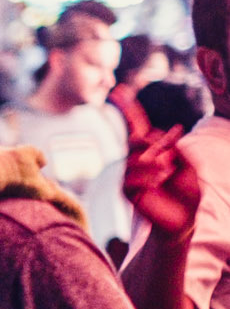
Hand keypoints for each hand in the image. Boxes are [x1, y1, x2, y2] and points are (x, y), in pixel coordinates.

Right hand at [117, 85, 200, 241]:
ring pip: (136, 159)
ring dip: (155, 165)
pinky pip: (131, 177)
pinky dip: (147, 179)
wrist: (184, 219)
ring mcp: (130, 174)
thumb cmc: (187, 192)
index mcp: (153, 149)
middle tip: (169, 161)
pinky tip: (157, 184)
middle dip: (155, 145)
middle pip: (136, 138)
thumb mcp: (189, 164)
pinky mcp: (127, 191)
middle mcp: (138, 159)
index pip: (138, 125)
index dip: (129, 107)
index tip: (119, 90)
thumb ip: (175, 148)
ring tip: (166, 175)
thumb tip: (159, 138)